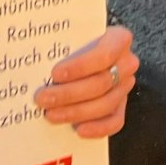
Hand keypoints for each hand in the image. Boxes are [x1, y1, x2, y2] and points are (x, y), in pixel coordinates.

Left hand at [33, 24, 138, 138]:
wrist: (88, 51)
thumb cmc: (77, 41)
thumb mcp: (73, 34)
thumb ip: (62, 42)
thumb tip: (39, 56)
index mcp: (118, 39)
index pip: (104, 54)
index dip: (80, 66)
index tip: (55, 74)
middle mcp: (126, 63)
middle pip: (101, 83)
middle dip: (68, 94)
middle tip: (42, 98)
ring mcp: (124, 86)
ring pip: (105, 104)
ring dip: (76, 112)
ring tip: (50, 114)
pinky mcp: (121, 106)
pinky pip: (115, 121)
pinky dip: (98, 128)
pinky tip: (78, 129)